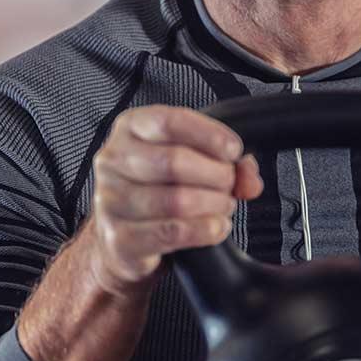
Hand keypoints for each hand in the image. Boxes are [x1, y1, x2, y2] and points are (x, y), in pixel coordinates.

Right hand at [87, 105, 263, 294]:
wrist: (123, 238)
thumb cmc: (157, 188)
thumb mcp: (188, 159)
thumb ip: (224, 160)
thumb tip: (249, 178)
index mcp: (130, 129)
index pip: (169, 122)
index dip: (209, 135)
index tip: (233, 150)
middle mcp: (113, 160)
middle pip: (173, 162)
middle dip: (215, 175)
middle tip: (229, 184)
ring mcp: (110, 200)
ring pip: (176, 201)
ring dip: (213, 205)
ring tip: (223, 206)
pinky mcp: (119, 239)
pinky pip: (172, 233)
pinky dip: (204, 230)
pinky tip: (215, 227)